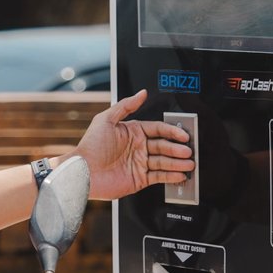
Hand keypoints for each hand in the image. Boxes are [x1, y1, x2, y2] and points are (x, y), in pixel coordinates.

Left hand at [74, 90, 193, 200]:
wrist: (82, 172)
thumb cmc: (91, 146)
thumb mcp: (106, 119)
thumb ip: (126, 105)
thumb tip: (142, 93)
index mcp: (133, 132)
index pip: (158, 130)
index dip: (172, 132)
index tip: (183, 134)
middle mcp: (138, 148)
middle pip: (164, 146)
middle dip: (177, 149)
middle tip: (189, 151)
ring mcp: (139, 164)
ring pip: (164, 162)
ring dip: (178, 163)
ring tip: (190, 163)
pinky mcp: (139, 179)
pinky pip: (159, 177)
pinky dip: (171, 176)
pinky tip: (180, 174)